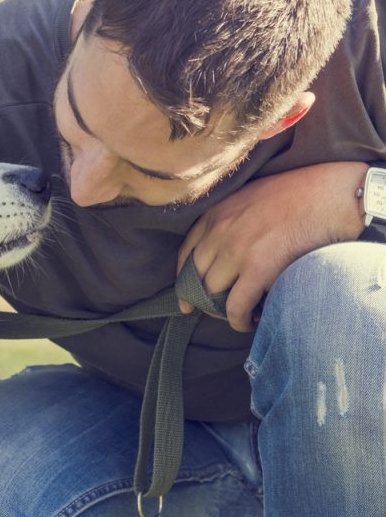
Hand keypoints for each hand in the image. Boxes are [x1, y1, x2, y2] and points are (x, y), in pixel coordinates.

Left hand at [177, 162, 367, 331]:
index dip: (183, 280)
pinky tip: (249, 323)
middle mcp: (220, 230)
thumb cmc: (301, 194)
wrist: (333, 193)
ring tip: (238, 316)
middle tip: (217, 312)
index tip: (185, 298)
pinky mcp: (258, 268)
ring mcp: (237, 249)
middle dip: (203, 299)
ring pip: (212, 293)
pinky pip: (235, 306)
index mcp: (216, 212)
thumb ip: (232, 221)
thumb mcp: (252, 198)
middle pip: (196, 276)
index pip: (186, 253)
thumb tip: (226, 254)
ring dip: (222, 310)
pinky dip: (238, 320)